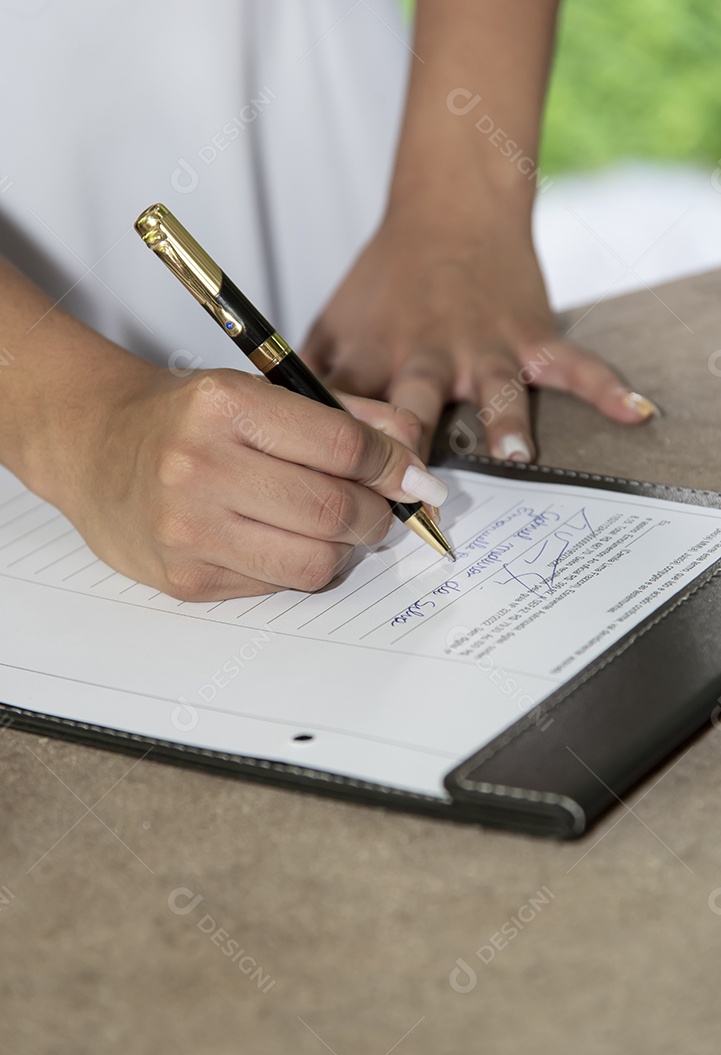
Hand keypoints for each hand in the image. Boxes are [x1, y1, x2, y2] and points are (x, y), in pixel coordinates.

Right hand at [50, 364, 447, 600]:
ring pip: (315, 563)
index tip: (409, 475)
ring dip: (343, 549)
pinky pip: (277, 587)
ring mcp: (189, 530)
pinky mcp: (186, 580)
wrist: (94, 446)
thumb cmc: (185, 417)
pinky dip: (294, 566)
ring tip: (331, 527)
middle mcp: (200, 467)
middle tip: (376, 508)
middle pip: (335, 511)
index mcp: (225, 406)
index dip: (392, 466)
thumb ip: (344, 414)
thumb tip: (413, 453)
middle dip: (376, 515)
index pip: (342, 446)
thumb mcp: (261, 390)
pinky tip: (276, 540)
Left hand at [302, 203, 657, 461]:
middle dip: (412, 447)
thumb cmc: (386, 278)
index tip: (340, 501)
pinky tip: (632, 412)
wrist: (448, 212)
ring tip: (513, 455)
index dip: (341, 458)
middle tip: (414, 491)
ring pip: (492, 390)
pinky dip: (604, 386)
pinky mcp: (529, 336)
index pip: (348, 415)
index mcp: (373, 358)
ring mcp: (482, 346)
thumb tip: (276, 437)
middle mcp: (426, 355)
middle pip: (414, 405)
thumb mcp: (332, 324)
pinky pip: (571, 365)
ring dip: (503, 422)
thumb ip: (306, 380)